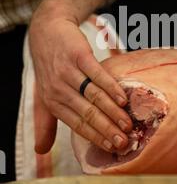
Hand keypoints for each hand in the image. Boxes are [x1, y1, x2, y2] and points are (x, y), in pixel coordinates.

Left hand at [29, 10, 131, 153]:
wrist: (47, 32)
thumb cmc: (49, 67)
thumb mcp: (43, 96)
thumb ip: (46, 123)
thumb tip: (41, 151)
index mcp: (53, 103)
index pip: (77, 125)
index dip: (96, 138)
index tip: (113, 148)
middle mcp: (59, 89)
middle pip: (88, 114)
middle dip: (107, 130)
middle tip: (124, 142)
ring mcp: (68, 71)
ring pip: (94, 96)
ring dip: (113, 112)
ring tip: (127, 124)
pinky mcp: (78, 55)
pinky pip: (97, 74)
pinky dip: (111, 87)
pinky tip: (122, 99)